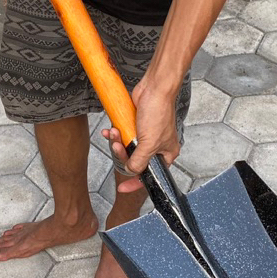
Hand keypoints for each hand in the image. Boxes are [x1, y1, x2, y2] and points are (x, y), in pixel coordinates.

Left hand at [102, 77, 180, 193]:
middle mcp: (156, 147)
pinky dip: (114, 134)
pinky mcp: (134, 127)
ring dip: (116, 142)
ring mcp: (144, 136)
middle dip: (122, 154)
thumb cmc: (158, 112)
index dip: (135, 183)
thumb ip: (139, 161)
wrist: (153, 88)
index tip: (122, 188)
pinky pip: (122, 136)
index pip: (150, 175)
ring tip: (114, 133)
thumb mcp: (149, 143)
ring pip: (125, 148)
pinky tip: (110, 130)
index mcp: (166, 154)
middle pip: (134, 161)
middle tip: (118, 146)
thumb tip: (130, 171)